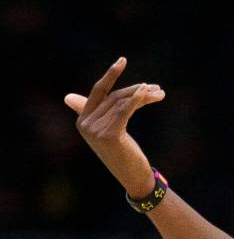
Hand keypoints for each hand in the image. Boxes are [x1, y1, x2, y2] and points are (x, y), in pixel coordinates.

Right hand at [64, 56, 165, 196]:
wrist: (134, 178)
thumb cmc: (124, 154)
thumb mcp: (109, 131)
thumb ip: (95, 113)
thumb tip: (67, 97)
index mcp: (82, 121)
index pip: (98, 92)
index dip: (110, 75)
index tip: (122, 60)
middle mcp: (85, 124)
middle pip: (114, 96)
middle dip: (136, 91)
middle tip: (157, 89)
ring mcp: (95, 130)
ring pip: (122, 103)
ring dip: (143, 96)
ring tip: (160, 93)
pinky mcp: (109, 134)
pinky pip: (125, 110)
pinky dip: (138, 100)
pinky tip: (149, 93)